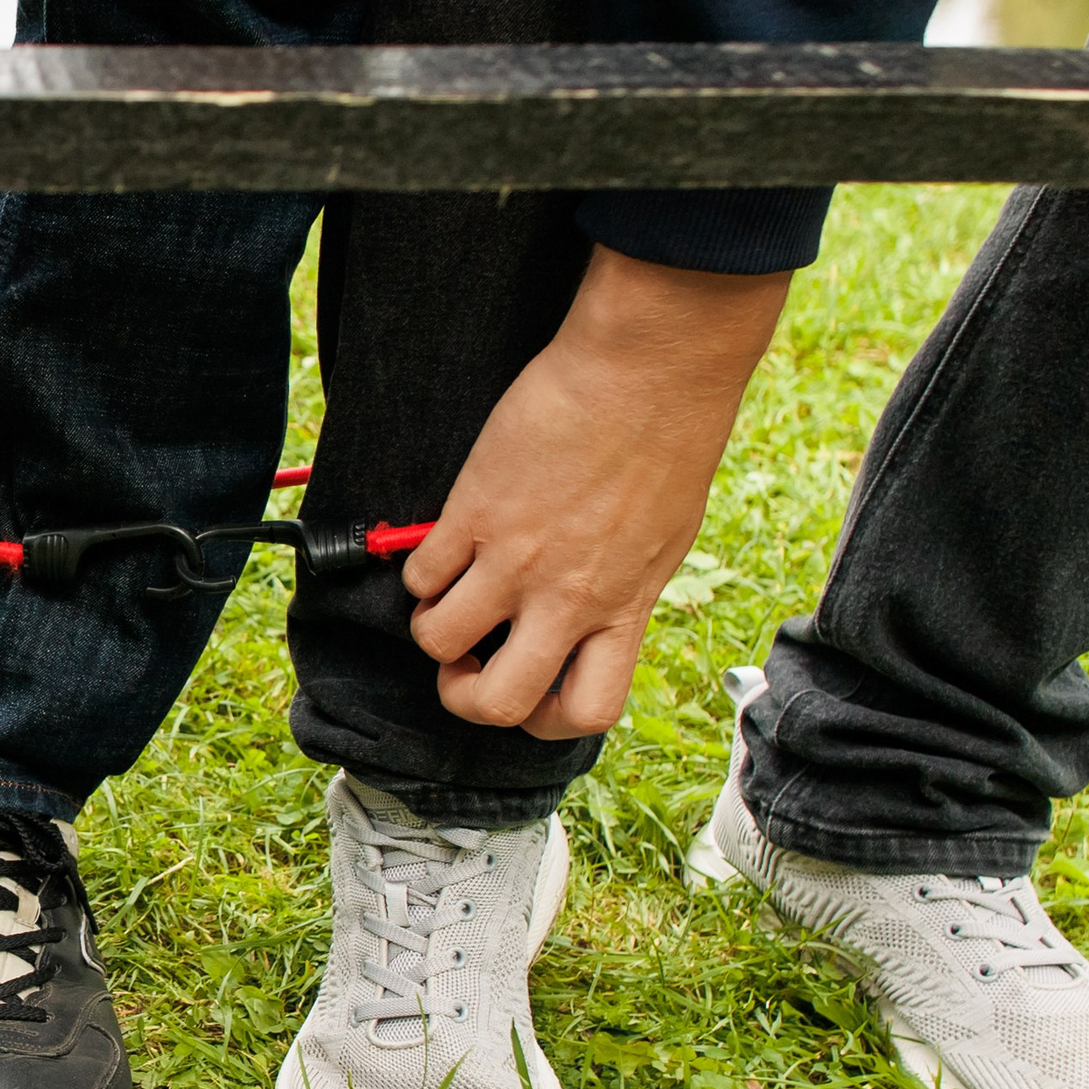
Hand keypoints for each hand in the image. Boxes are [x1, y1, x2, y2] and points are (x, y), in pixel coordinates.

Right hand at [402, 246, 792, 737]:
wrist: (648, 368)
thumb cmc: (669, 438)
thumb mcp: (662, 536)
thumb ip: (618, 585)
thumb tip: (583, 607)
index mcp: (623, 607)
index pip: (585, 711)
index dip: (545, 719)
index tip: (531, 685)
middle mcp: (568, 598)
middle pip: (500, 703)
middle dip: (465, 696)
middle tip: (464, 662)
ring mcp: (517, 559)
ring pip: (439, 640)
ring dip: (432, 626)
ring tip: (444, 593)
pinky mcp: (476, 512)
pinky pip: (422, 571)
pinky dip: (419, 566)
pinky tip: (440, 541)